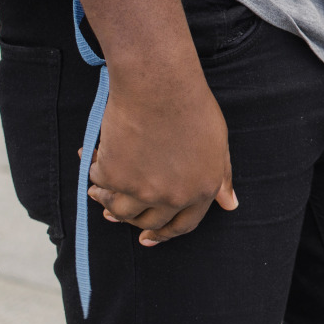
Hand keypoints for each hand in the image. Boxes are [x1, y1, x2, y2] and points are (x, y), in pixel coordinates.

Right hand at [85, 66, 235, 246]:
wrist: (160, 87)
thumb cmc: (192, 107)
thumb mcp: (218, 143)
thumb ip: (221, 176)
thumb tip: (230, 204)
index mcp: (203, 188)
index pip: (184, 225)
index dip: (165, 234)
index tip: (148, 237)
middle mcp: (174, 196)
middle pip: (149, 222)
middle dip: (132, 219)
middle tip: (115, 211)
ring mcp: (143, 190)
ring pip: (119, 211)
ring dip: (108, 202)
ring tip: (100, 189)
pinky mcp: (115, 178)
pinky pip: (99, 184)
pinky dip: (94, 172)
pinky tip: (93, 157)